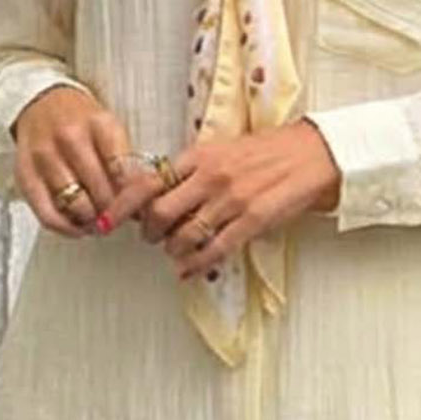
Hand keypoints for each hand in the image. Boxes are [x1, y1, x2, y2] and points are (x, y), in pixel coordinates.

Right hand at [11, 86, 138, 236]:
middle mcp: (71, 138)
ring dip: (93, 222)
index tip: (140, 208)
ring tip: (99, 221)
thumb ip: (128, 164)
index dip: (135, 199)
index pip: (124, 172)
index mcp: (100, 124)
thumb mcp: (111, 130)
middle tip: (120, 218)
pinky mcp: (25, 175)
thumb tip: (143, 206)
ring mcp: (45, 157)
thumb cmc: (82, 122)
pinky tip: (78, 226)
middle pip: (102, 193)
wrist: (41, 102)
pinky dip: (67, 228)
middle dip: (116, 213)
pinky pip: (48, 215)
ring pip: (77, 206)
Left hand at [98, 122, 341, 280]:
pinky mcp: (252, 221)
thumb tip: (159, 192)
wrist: (312, 155)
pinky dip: (196, 265)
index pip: (148, 180)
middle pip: (159, 213)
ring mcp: (232, 200)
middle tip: (151, 237)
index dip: (123, 204)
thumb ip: (191, 169)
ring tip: (175, 251)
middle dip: (149, 232)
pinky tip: (189, 270)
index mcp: (199, 155)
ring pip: (184, 236)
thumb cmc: (268, 152)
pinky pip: (214, 251)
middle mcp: (211, 177)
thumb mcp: (223, 150)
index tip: (107, 219)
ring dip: (173, 250)